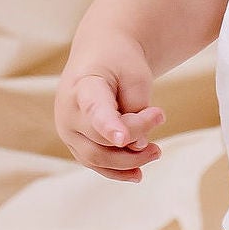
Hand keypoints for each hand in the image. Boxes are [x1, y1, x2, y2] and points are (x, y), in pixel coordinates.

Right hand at [54, 41, 166, 181]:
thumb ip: (137, 108)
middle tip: (160, 116)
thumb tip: (136, 147)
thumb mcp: (136, 75)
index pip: (95, 110)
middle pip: (102, 139)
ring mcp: (69, 132)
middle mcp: (68, 113)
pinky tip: (138, 173)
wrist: (98, 56)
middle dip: (137, 134)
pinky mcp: (76, 144)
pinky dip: (118, 170)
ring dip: (130, 160)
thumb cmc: (120, 63)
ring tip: (156, 150)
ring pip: (98, 159)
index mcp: (82, 87)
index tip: (123, 138)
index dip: (108, 126)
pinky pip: (95, 164)